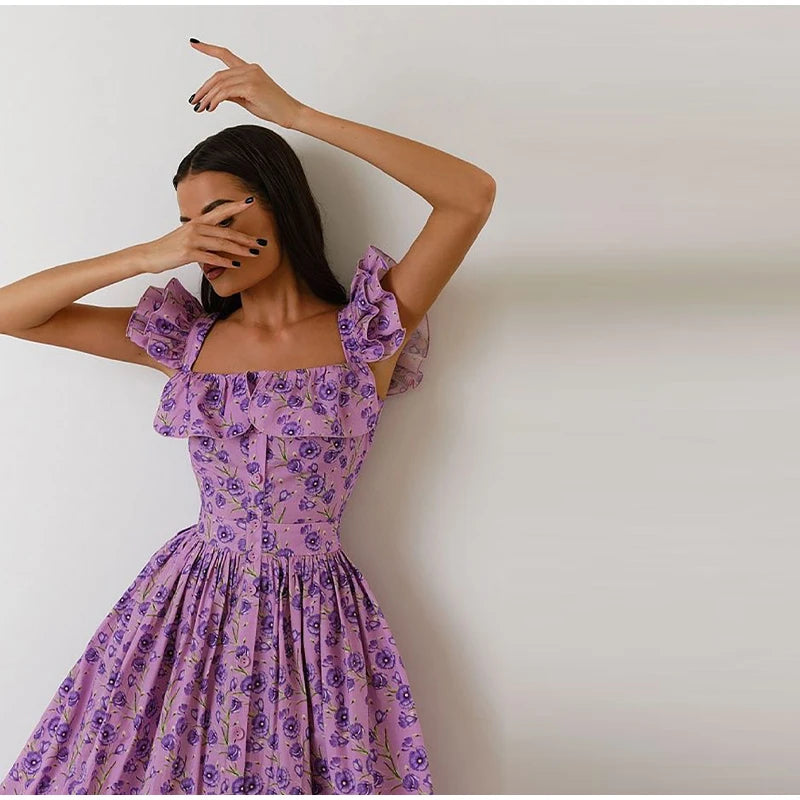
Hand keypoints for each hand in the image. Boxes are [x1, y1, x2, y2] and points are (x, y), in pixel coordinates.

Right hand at [139, 197, 263, 274]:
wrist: (149, 255)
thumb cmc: (170, 248)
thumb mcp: (188, 237)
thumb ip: (205, 236)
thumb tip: (221, 240)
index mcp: (197, 222)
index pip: (220, 211)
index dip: (236, 206)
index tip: (251, 201)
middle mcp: (196, 228)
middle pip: (226, 232)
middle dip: (246, 238)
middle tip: (262, 242)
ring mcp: (192, 240)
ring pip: (221, 244)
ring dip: (240, 250)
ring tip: (254, 254)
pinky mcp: (188, 253)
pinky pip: (211, 257)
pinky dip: (224, 261)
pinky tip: (235, 265)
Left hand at [187, 40, 305, 128]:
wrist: (292, 114)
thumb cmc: (274, 108)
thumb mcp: (248, 100)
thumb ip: (233, 94)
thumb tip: (216, 96)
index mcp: (250, 69)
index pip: (225, 55)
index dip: (208, 48)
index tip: (195, 44)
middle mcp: (249, 69)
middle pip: (218, 75)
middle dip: (203, 88)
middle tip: (194, 100)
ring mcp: (251, 77)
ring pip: (220, 84)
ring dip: (207, 96)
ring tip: (200, 107)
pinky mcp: (251, 87)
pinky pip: (226, 92)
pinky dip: (215, 100)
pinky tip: (211, 107)